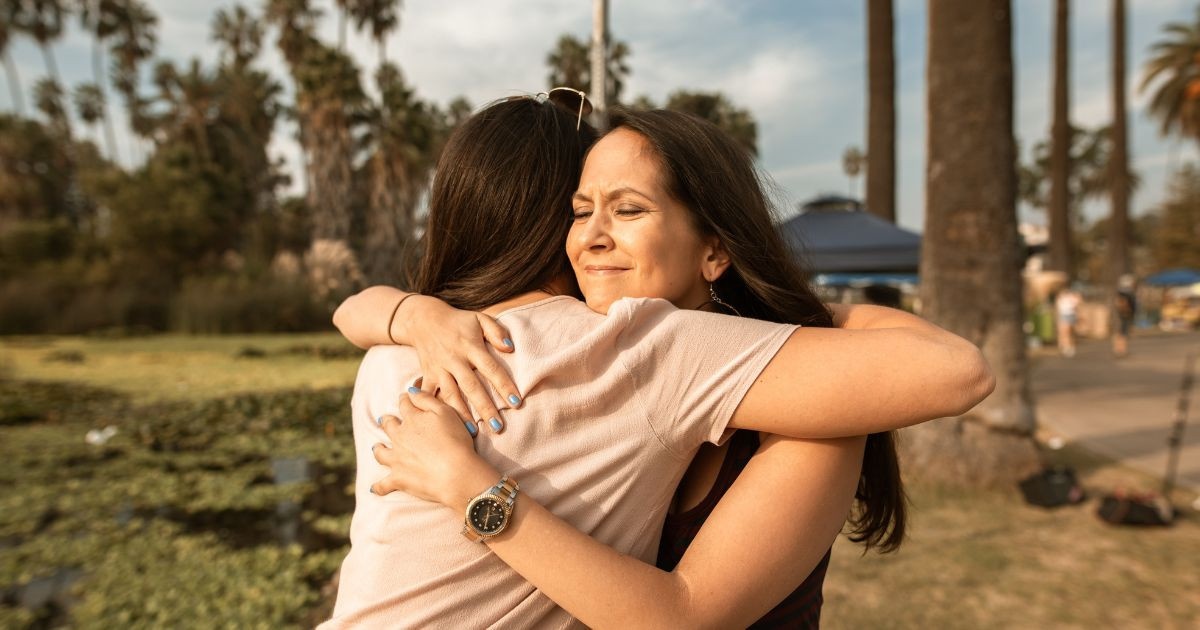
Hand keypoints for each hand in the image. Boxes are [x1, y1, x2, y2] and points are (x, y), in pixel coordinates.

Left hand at [370, 389, 499, 509]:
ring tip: (377, 448)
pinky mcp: (398, 479)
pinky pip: (383, 485)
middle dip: (387, 421)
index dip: (405, 399)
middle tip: (386, 420)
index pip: (405, 404)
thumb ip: (426, 399)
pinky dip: (378, 487)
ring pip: (380, 452)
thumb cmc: (456, 441)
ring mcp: (396, 459)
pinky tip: (374, 488)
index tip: (406, 398)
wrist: (456, 473)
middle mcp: (400, 437)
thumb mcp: (446, 412)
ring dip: (379, 449)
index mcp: (412, 419)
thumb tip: (410, 390)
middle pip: (388, 426)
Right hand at [398, 295, 522, 431]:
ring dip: (462, 414)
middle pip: (472, 387)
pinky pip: (431, 395)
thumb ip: (496, 331)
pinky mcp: (427, 375)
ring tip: (474, 432)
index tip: (516, 403)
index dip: (504, 385)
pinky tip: (443, 424)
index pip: (491, 368)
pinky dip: (435, 409)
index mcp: (470, 346)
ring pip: (451, 395)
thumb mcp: (479, 319)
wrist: (423, 319)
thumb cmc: (459, 322)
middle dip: (485, 408)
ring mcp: (439, 369)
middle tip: (498, 426)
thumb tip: (510, 347)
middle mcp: (454, 359)